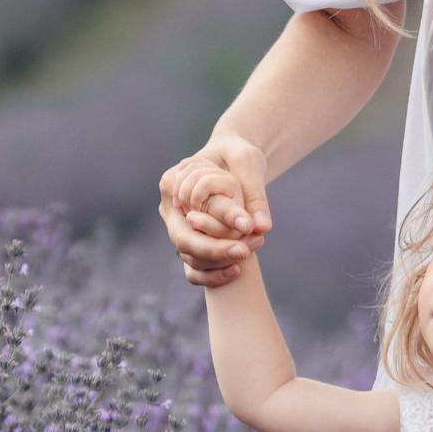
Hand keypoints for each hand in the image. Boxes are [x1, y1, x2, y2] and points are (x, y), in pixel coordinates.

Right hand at [158, 133, 271, 286]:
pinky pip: (194, 270)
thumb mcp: (247, 164)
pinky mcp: (191, 244)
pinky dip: (213, 276)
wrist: (235, 161)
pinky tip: (237, 270)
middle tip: (245, 251)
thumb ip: (254, 195)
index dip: (214, 227)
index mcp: (172, 182)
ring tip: (251, 249)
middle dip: (215, 251)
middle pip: (183, 242)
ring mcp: (178, 228)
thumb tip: (262, 226)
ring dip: (220, 263)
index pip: (187, 212)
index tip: (247, 229)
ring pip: (190, 259)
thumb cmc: (237, 155)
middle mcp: (169, 209)